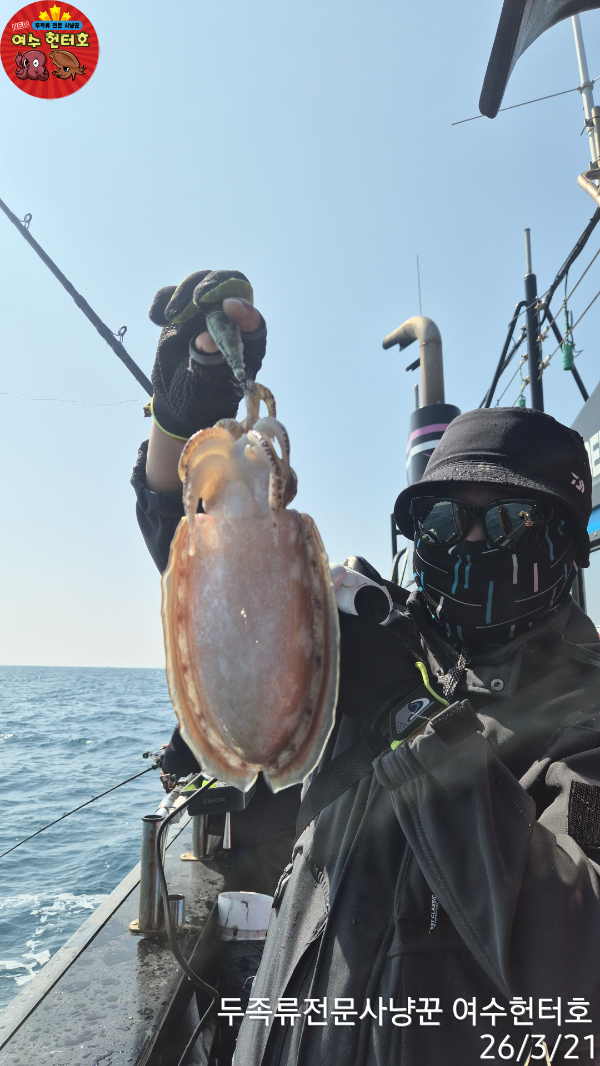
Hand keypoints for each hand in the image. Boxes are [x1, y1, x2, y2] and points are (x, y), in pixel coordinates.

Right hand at [149, 270, 266, 440]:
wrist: (177, 397)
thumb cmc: (202, 396)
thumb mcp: (207, 390)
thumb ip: (210, 368)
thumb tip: (205, 341)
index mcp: (247, 342)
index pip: (253, 320)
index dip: (244, 311)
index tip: (228, 307)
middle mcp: (229, 320)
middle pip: (230, 286)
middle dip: (214, 287)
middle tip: (198, 299)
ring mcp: (205, 312)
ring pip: (201, 282)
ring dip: (185, 293)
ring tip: (171, 316)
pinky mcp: (182, 310)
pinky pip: (172, 292)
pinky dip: (163, 298)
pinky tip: (157, 319)